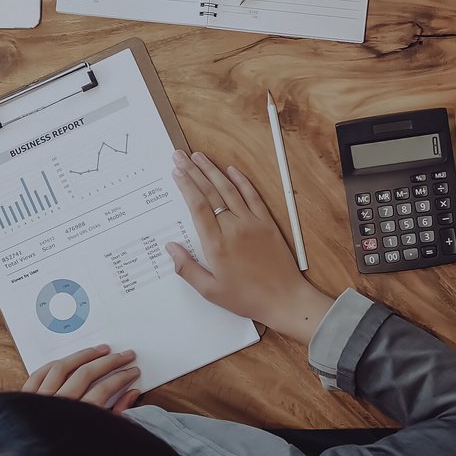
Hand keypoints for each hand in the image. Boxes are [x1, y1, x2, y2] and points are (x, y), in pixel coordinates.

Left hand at [23, 343, 140, 411]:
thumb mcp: (101, 440)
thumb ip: (117, 415)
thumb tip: (131, 394)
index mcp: (78, 419)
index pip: (105, 389)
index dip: (122, 378)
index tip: (133, 371)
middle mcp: (58, 406)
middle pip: (87, 374)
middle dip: (110, 362)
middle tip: (126, 355)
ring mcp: (40, 401)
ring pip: (63, 368)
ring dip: (84, 355)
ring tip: (101, 350)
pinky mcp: (25, 399)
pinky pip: (40, 373)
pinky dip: (55, 364)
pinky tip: (68, 360)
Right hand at [166, 151, 334, 342]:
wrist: (285, 300)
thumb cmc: (247, 298)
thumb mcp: (210, 291)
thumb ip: (187, 268)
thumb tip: (170, 248)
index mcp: (216, 244)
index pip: (197, 206)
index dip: (186, 185)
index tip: (176, 172)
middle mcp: (233, 228)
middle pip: (210, 192)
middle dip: (193, 172)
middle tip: (180, 156)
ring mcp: (252, 223)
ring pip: (229, 189)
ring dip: (212, 171)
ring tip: (199, 157)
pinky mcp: (266, 223)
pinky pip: (252, 196)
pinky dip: (241, 181)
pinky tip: (231, 170)